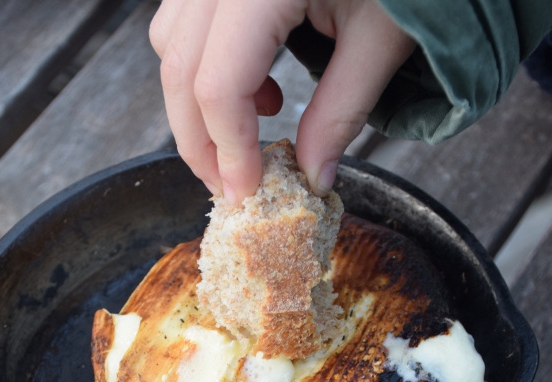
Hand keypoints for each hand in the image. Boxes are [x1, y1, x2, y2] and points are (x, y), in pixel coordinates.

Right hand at [149, 0, 414, 202]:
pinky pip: (183, 17)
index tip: (247, 192)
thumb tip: (312, 178)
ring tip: (263, 120)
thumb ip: (340, 113)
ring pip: (169, 43)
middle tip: (234, 183)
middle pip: (178, 70)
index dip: (228, 151)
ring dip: (200, 102)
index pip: (217, 86)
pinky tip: (260, 80)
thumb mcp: (381, 38)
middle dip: (201, 141)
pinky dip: (206, 63)